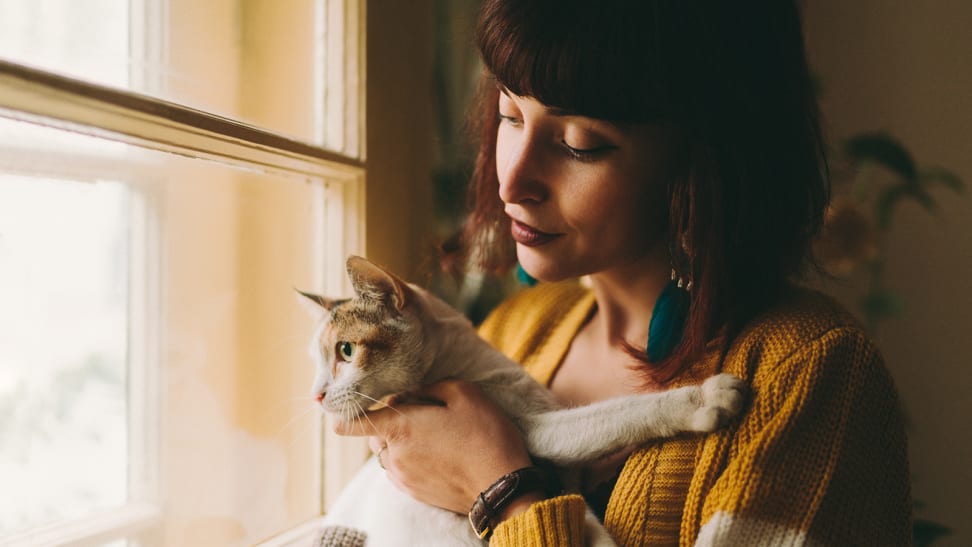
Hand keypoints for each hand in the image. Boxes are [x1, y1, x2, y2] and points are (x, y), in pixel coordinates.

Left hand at [334, 378, 533, 513]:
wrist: (502, 486)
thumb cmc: (485, 435)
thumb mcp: (463, 392)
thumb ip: (429, 387)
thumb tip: (410, 394)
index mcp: (399, 427)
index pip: (350, 425)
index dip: (343, 414)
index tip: (345, 408)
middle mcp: (394, 455)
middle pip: (374, 435)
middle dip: (390, 423)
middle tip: (424, 414)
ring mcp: (403, 478)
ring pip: (389, 453)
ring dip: (403, 442)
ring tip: (437, 436)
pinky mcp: (416, 493)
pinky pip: (402, 470)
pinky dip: (413, 460)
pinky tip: (440, 454)